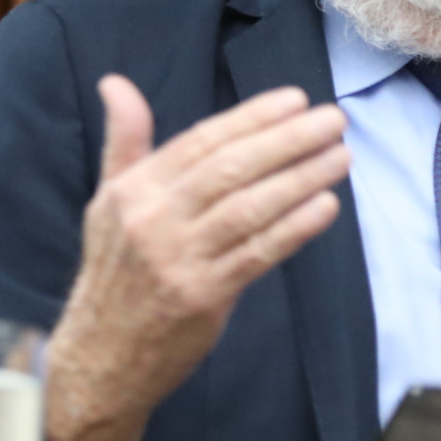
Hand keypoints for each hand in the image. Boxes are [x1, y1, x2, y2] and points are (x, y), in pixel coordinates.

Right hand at [44, 76, 349, 440]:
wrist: (100, 357)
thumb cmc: (114, 273)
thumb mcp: (108, 202)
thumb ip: (125, 142)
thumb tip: (116, 83)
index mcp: (134, 190)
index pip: (203, 141)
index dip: (252, 118)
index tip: (296, 99)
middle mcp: (153, 219)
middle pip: (231, 169)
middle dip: (287, 140)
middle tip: (333, 120)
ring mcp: (178, 259)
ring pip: (250, 208)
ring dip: (301, 178)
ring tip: (340, 157)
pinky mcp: (203, 296)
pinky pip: (257, 254)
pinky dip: (294, 228)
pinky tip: (325, 207)